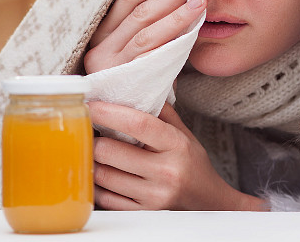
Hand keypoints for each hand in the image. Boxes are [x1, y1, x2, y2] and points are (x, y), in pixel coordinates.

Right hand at [84, 0, 205, 73]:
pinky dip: (172, 40)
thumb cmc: (133, 84)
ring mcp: (110, 66)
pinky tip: (190, 29)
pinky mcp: (123, 83)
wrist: (122, 129)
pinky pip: (151, 57)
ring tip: (200, 0)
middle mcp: (100, 47)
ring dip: (176, 13)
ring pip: (147, 32)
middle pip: (140, 10)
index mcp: (101, 32)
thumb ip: (148, 26)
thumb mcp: (134, 52)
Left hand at [89, 101, 266, 210]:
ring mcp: (153, 196)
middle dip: (94, 139)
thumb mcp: (184, 134)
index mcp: (177, 146)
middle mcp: (166, 172)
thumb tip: (138, 85)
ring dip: (92, 161)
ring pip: (102, 176)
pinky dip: (96, 184)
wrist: (209, 204)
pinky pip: (104, 198)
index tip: (90, 105)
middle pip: (110, 151)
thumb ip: (162, 111)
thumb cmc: (193, 164)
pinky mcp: (141, 214)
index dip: (109, 112)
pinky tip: (102, 174)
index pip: (138, 124)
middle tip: (90, 131)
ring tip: (96, 152)